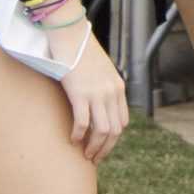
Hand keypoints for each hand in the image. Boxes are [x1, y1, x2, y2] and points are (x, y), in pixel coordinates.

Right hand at [47, 23, 127, 162]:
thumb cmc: (82, 53)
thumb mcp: (100, 71)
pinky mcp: (80, 93)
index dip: (113, 138)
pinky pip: (83, 123)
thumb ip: (103, 87)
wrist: (71, 35)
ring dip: (94, 147)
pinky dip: (79, 135)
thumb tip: (97, 105)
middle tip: (94, 158)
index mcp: (118, 88)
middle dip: (106, 148)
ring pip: (102, 131)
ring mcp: (97, 94)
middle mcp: (111, 92)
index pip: (122, 121)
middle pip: (115, 130)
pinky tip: (73, 140)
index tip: (103, 146)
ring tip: (85, 154)